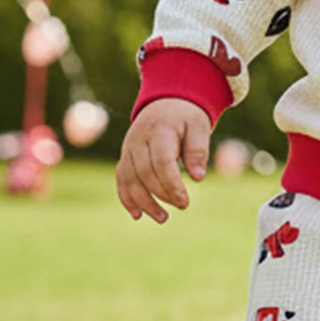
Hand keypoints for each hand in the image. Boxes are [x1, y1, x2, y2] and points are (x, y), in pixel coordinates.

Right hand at [116, 98, 210, 222]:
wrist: (165, 102)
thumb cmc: (186, 117)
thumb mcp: (198, 127)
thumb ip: (198, 150)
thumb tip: (198, 177)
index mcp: (159, 131)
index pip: (162, 162)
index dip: (172, 184)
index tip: (185, 202)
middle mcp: (138, 140)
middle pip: (144, 173)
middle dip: (161, 194)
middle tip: (183, 206)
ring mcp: (128, 149)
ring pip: (129, 179)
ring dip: (143, 202)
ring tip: (163, 218)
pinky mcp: (125, 157)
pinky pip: (121, 180)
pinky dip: (126, 198)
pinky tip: (137, 215)